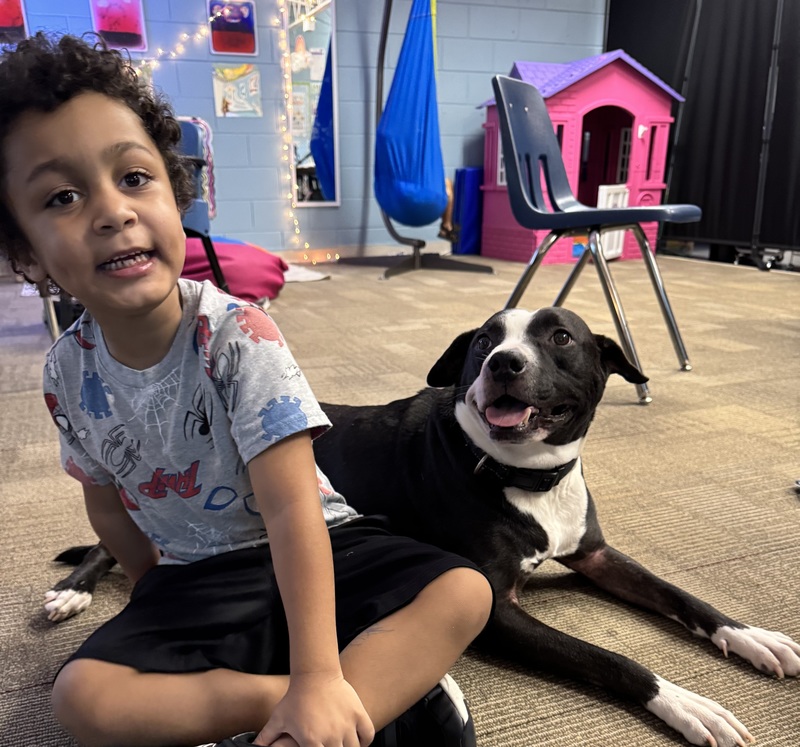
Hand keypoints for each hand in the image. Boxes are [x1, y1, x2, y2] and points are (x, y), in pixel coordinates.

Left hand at [254, 672, 373, 746]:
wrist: (314, 673)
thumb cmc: (295, 697)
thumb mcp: (278, 719)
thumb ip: (266, 737)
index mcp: (311, 741)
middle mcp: (331, 736)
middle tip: (330, 745)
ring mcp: (347, 725)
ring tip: (342, 744)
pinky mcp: (359, 714)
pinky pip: (368, 735)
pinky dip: (365, 740)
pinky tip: (356, 740)